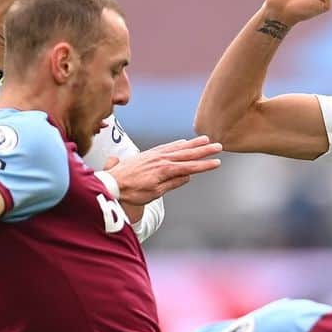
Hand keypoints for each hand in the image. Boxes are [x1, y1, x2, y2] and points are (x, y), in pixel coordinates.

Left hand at [107, 136, 221, 205]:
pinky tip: (183, 141)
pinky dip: (177, 143)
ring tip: (206, 140)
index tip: (217, 163)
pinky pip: (167, 146)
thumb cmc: (132, 191)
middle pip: (187, 153)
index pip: (189, 166)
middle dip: (204, 150)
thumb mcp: (155, 192)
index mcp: (164, 170)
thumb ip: (172, 183)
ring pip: (178, 147)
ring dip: (193, 144)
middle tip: (218, 147)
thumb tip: (187, 176)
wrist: (113, 183)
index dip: (204, 165)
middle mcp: (161, 159)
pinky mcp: (149, 153)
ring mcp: (155, 155)